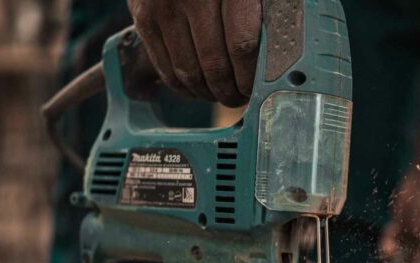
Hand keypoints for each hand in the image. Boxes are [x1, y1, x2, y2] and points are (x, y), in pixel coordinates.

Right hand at [127, 0, 261, 106]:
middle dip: (230, 90)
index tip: (257, 88)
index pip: (242, 46)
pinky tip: (196, 89)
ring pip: (189, 71)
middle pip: (215, 64)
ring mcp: (164, 7)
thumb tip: (276, 54)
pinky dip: (182, 85)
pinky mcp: (143, 17)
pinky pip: (164, 65)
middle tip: (240, 97)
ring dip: (207, 92)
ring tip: (221, 94)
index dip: (250, 77)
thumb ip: (262, 10)